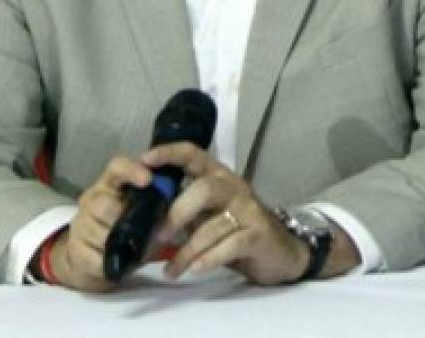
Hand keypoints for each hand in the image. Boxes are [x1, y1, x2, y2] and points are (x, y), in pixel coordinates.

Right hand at [48, 156, 153, 291]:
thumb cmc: (125, 231)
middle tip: (139, 231)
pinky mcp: (75, 250)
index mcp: (111, 186)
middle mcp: (92, 200)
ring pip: (97, 232)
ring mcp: (80, 225)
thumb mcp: (143, 216)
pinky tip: (117, 263)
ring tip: (130, 248)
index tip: (148, 180)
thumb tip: (176, 212)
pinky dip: (109, 262)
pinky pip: (94, 257)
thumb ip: (157, 209)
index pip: (116, 168)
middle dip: (123, 220)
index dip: (131, 170)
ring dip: (118, 243)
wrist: (92, 259)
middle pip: (103, 203)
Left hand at [143, 142, 309, 283]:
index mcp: (219, 177)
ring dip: (188, 251)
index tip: (145, 159)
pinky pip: (230, 245)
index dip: (170, 153)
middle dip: (178, 213)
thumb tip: (146, 218)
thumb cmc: (237, 230)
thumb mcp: (209, 215)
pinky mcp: (257, 234)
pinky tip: (196, 269)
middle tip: (158, 237)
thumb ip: (185, 210)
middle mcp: (234, 187)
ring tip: (172, 270)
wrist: (279, 252)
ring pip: (214, 225)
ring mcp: (249, 210)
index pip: (194, 155)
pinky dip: (210, 258)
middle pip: (204, 189)